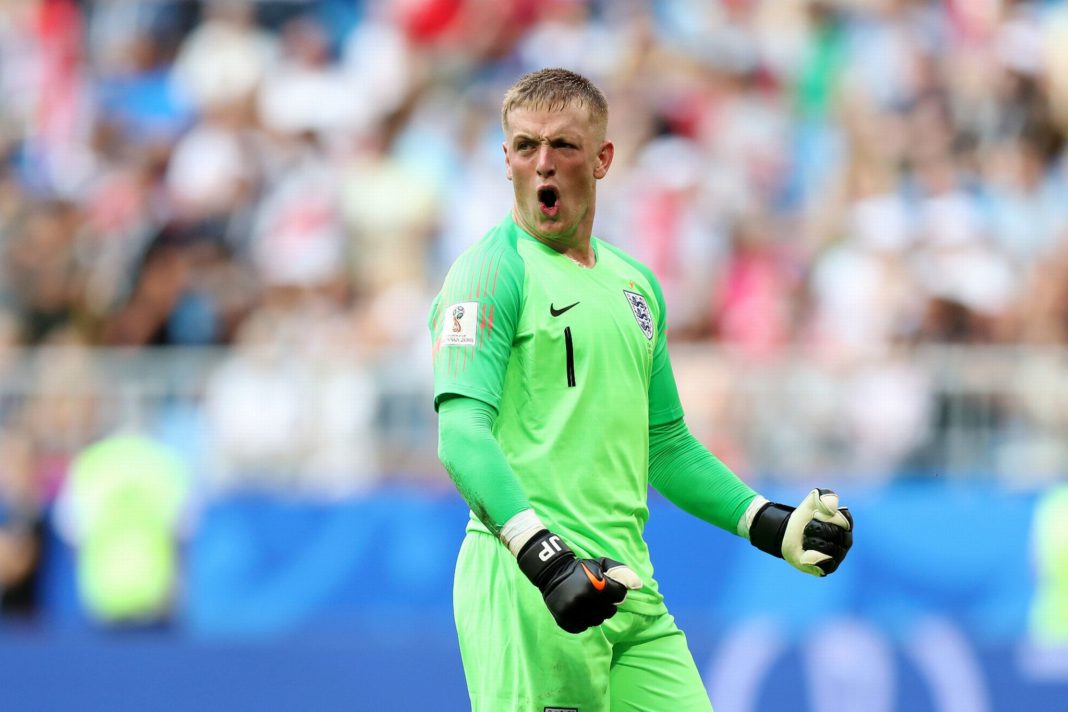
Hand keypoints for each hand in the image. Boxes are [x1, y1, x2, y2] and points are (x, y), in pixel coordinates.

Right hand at [516, 529, 641, 632]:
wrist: (551, 573)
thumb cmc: (581, 568)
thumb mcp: (601, 564)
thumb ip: (621, 572)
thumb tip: (639, 585)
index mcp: (596, 584)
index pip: (620, 596)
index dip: (616, 591)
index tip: (607, 587)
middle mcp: (584, 599)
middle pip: (610, 611)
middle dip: (607, 603)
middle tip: (596, 595)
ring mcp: (573, 612)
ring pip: (597, 621)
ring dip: (596, 613)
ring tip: (587, 602)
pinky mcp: (564, 620)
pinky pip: (583, 627)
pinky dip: (583, 620)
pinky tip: (578, 609)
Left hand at [748, 488, 852, 575]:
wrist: (786, 533)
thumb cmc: (803, 518)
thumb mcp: (812, 501)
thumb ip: (824, 496)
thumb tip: (832, 509)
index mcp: (846, 525)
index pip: (842, 520)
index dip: (824, 517)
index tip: (815, 515)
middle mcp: (846, 542)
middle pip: (833, 533)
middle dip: (815, 528)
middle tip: (808, 529)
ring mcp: (839, 556)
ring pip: (828, 548)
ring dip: (811, 541)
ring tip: (806, 540)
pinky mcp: (829, 568)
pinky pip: (823, 562)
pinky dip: (811, 556)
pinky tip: (806, 553)